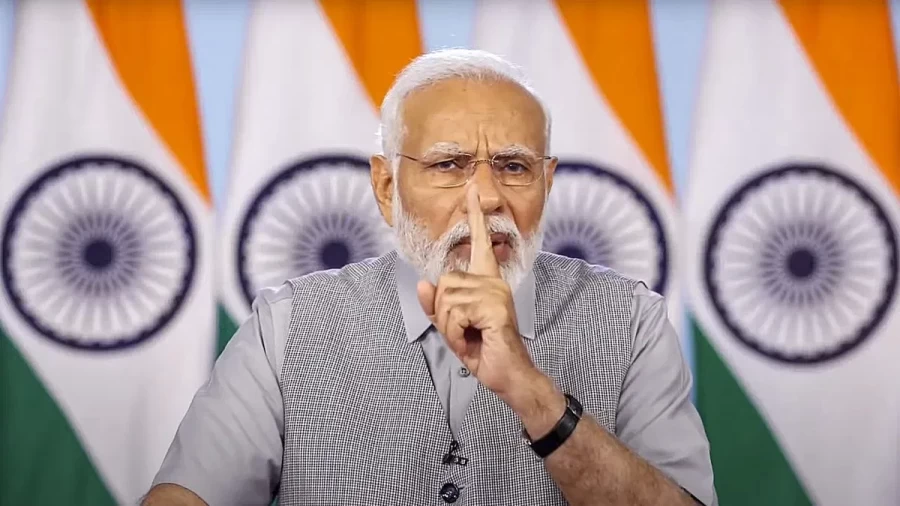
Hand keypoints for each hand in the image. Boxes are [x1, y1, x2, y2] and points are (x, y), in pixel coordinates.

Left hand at [416, 183, 538, 399]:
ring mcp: (495, 292)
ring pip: (445, 300)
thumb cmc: (486, 350)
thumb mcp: (454, 327)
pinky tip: (475, 341)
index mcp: (487, 281)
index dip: (474, 216)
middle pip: (443, 284)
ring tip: (471, 337)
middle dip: (444, 315)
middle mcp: (493, 281)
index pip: (480, 242)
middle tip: (465, 332)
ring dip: (450, 327)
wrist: (509, 376)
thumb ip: (438, 306)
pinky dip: (456, 334)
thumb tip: (424, 284)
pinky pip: (454, 314)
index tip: (470, 190)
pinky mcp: (493, 306)